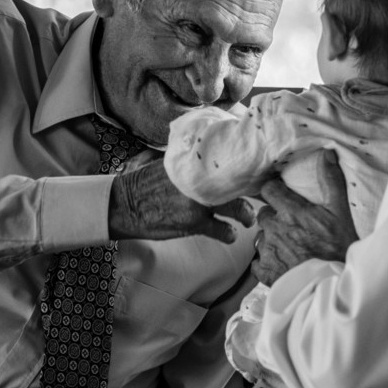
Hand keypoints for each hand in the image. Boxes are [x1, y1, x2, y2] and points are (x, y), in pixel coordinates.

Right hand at [109, 159, 254, 242]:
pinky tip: (229, 234)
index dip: (247, 167)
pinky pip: (223, 230)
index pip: (230, 160)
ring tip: (248, 219)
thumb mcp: (169, 163)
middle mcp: (201, 179)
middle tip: (262, 196)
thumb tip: (209, 153)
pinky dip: (229, 234)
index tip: (257, 171)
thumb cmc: (146, 183)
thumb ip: (190, 159)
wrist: (126, 204)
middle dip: (255, 191)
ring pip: (239, 208)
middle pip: (241, 183)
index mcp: (195, 161)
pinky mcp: (195, 223)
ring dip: (247, 215)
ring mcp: (200, 201)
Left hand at [252, 149, 356, 285]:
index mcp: (291, 211)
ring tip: (290, 247)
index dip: (275, 192)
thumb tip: (327, 153)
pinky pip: (257, 263)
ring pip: (260, 238)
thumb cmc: (339, 248)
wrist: (333, 284)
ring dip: (271, 240)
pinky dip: (266, 262)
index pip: (269, 190)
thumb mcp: (341, 212)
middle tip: (292, 226)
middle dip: (274, 217)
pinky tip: (281, 264)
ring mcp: (268, 251)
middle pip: (264, 215)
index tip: (281, 195)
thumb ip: (332, 181)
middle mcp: (275, 229)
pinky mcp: (265, 272)